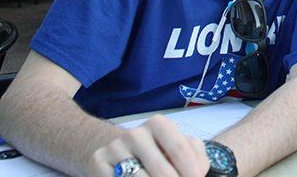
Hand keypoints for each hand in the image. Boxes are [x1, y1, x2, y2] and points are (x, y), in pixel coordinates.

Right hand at [87, 115, 208, 176]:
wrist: (119, 151)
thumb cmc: (158, 152)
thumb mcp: (178, 148)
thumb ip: (195, 155)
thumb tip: (198, 171)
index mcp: (159, 124)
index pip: (180, 149)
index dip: (191, 172)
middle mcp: (135, 133)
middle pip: (162, 170)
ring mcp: (115, 148)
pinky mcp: (98, 162)